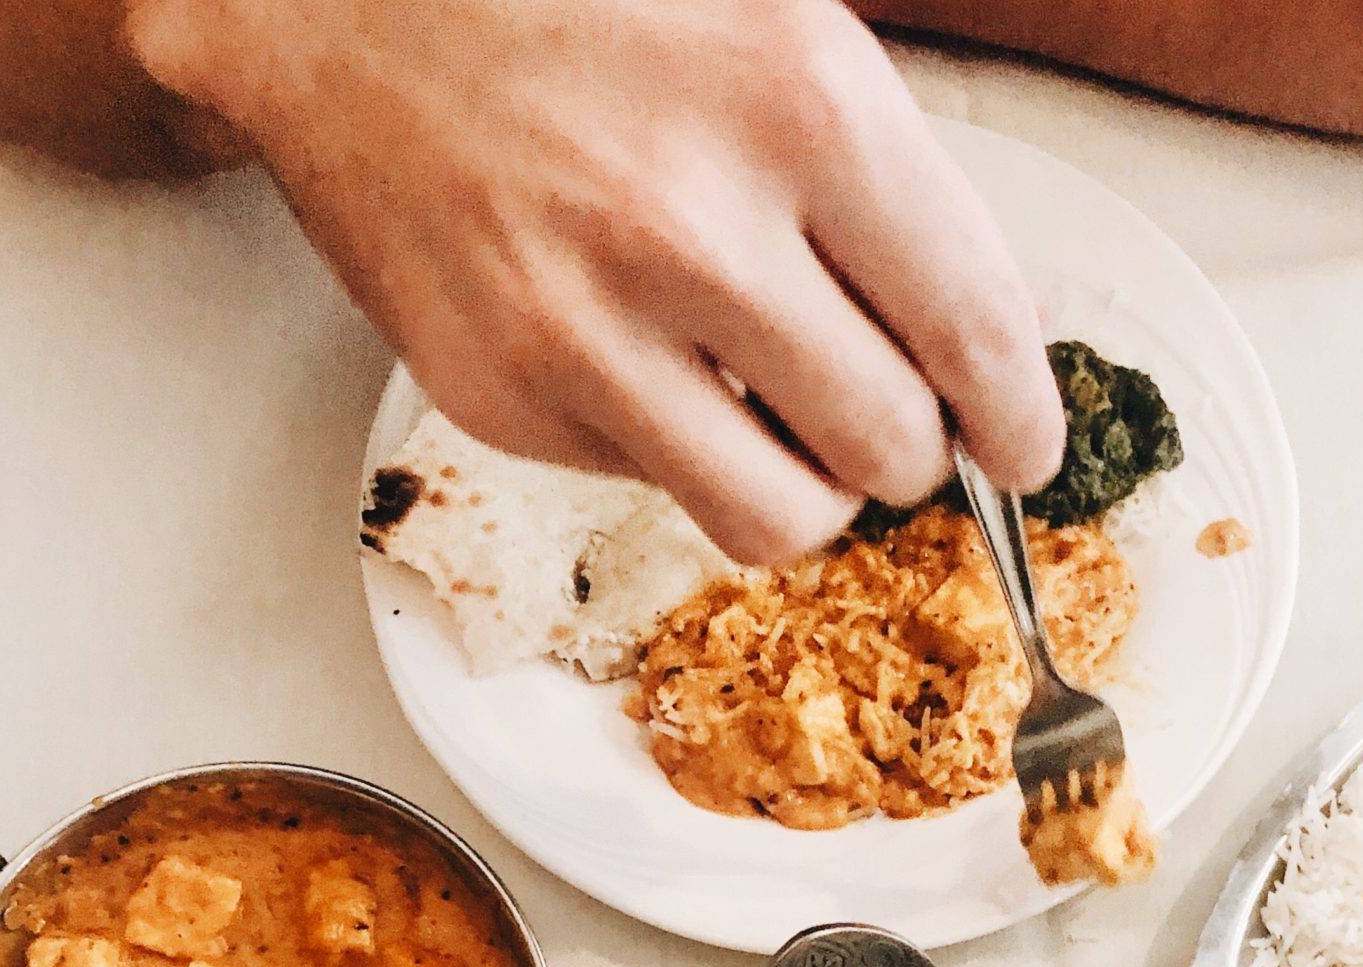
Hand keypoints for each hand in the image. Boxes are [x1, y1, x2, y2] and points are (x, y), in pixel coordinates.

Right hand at [126, 0, 1064, 561]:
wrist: (342, 2)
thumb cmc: (579, 5)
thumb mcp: (773, 27)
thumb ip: (887, 183)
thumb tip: (984, 345)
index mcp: (797, 102)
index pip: (973, 330)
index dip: (1018, 418)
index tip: (1019, 447)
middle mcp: (694, 227)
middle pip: (888, 450)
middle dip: (905, 448)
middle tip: (877, 410)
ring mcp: (587, 329)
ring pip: (779, 518)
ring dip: (803, 486)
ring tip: (776, 414)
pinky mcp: (507, 398)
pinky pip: (656, 489)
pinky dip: (676, 448)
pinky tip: (642, 355)